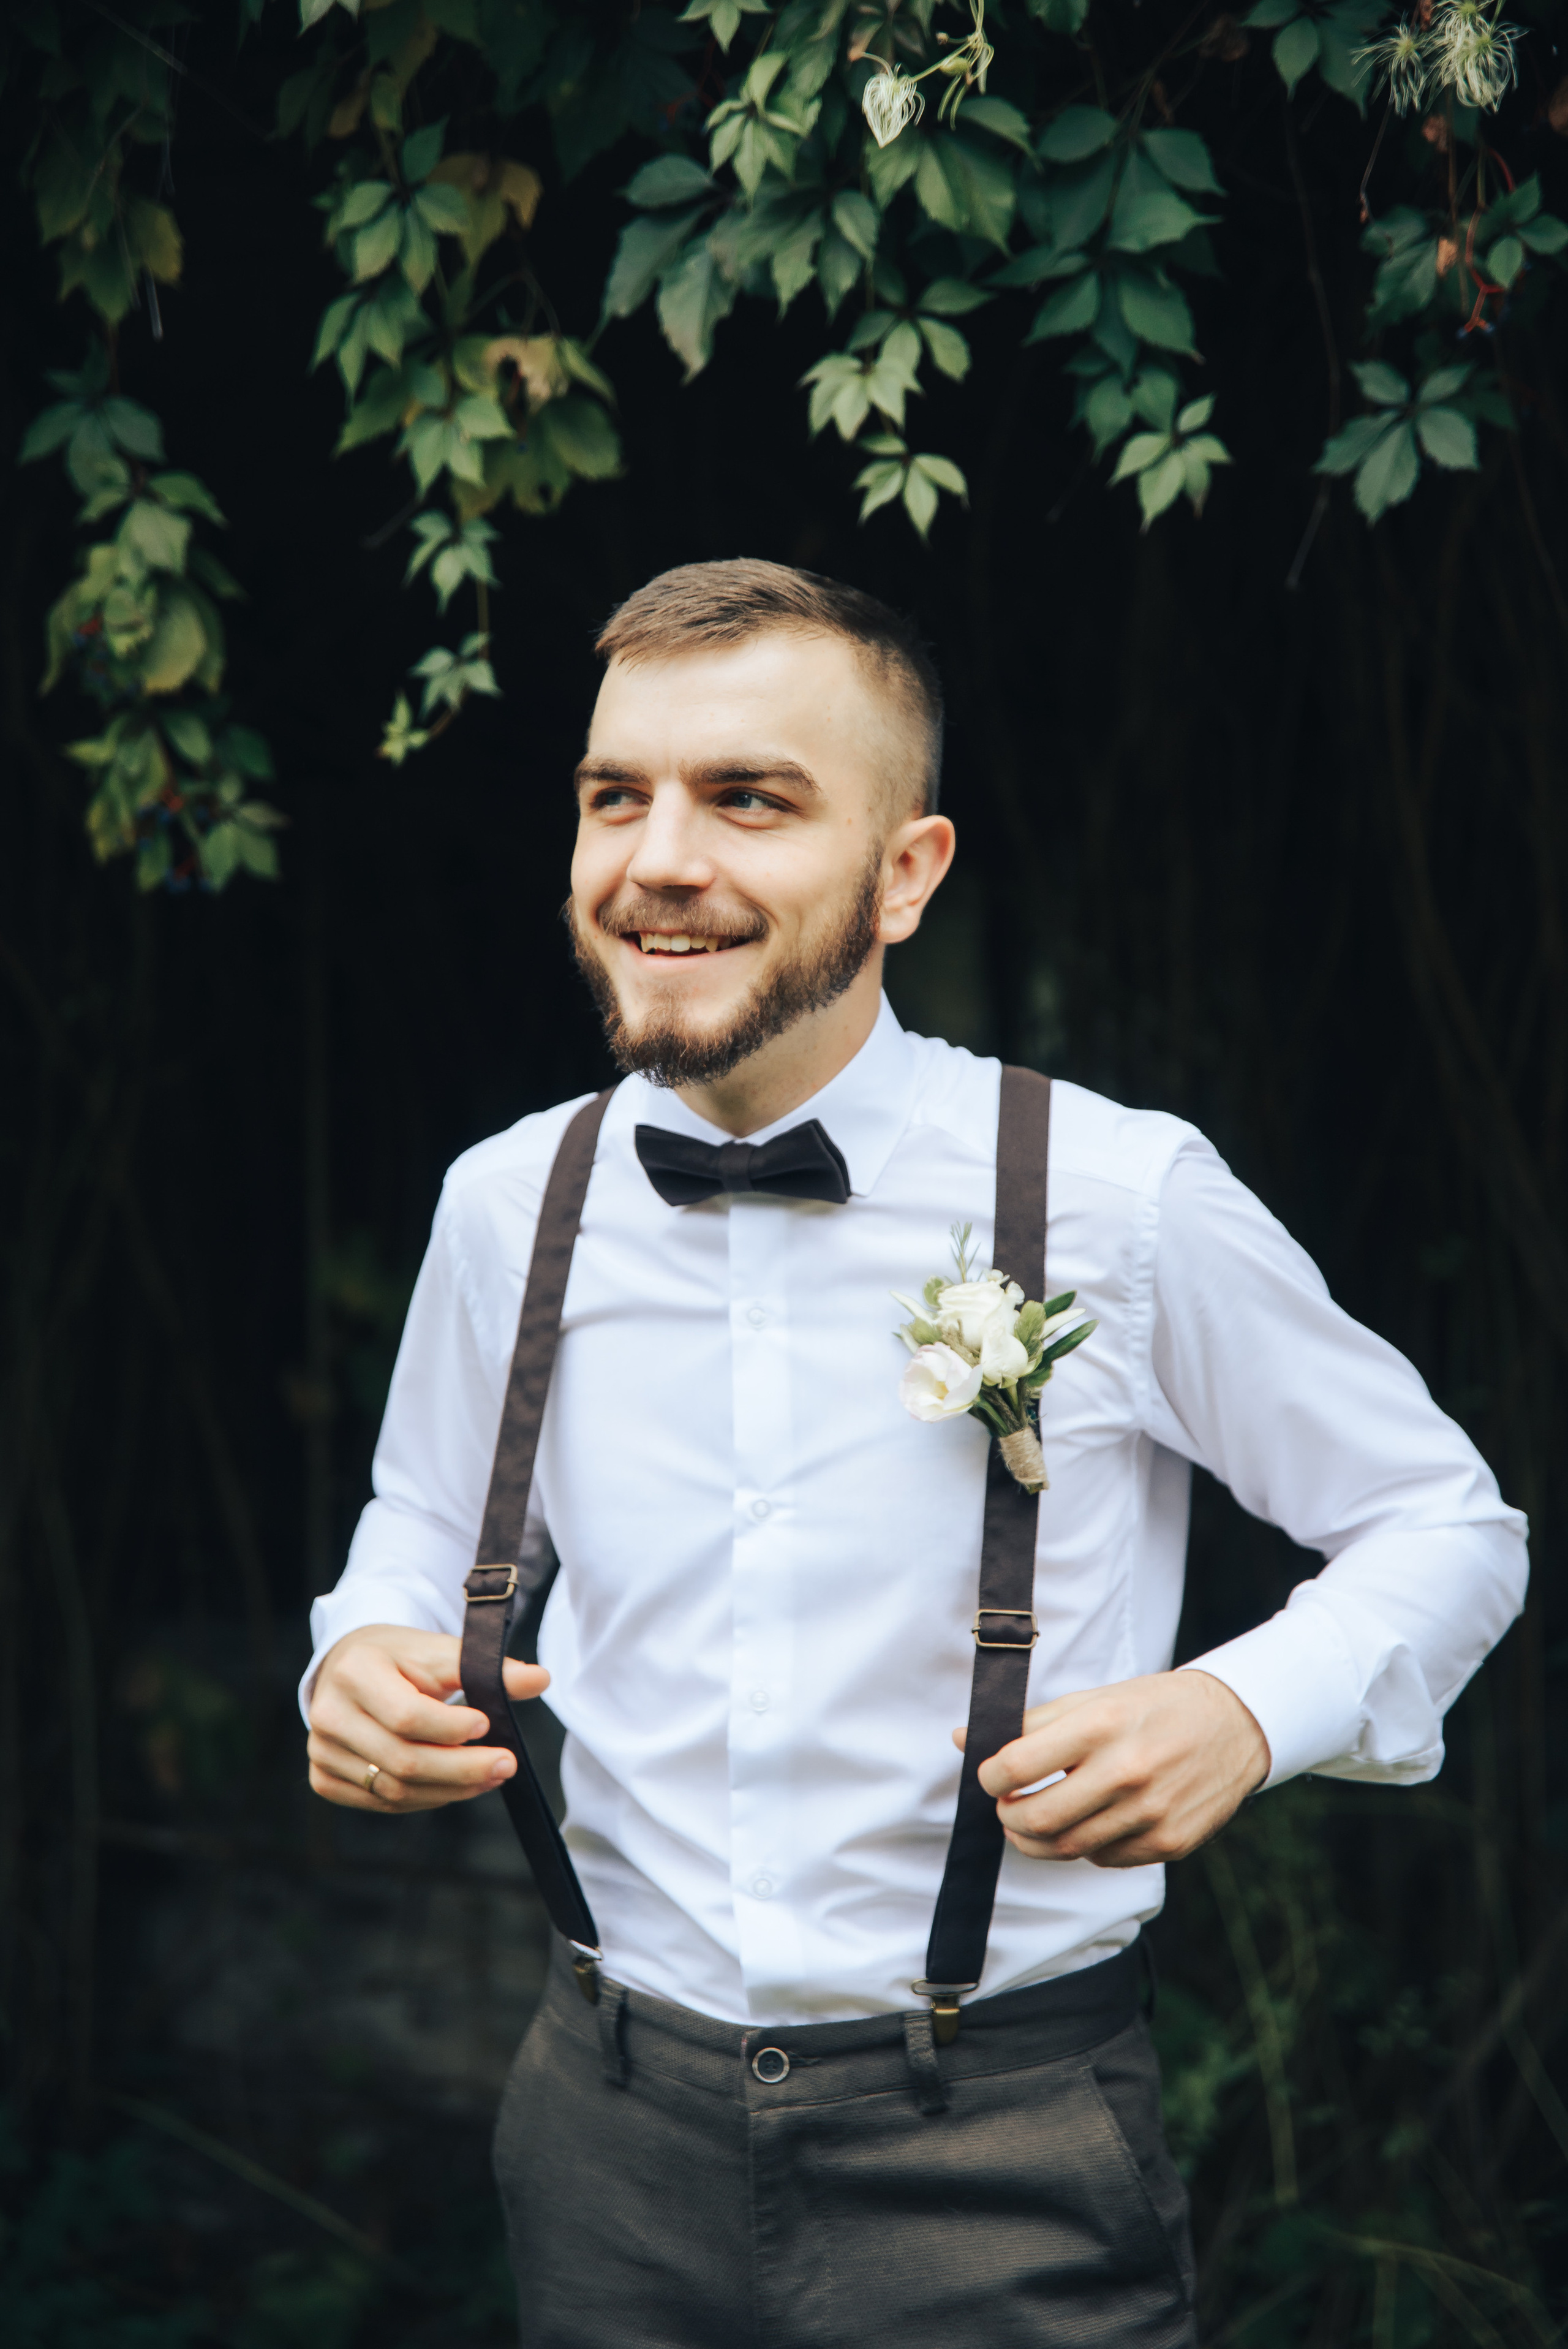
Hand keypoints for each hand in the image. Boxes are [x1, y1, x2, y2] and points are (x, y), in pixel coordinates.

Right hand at [307, 1623, 547, 1812]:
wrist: (350, 1666)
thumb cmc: (401, 1657)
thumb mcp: (440, 1650)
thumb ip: (486, 1667)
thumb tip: (541, 1680)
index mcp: (355, 1673)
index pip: (407, 1716)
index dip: (451, 1729)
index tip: (488, 1725)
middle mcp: (328, 1715)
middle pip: (403, 1761)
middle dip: (462, 1769)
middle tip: (507, 1765)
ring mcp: (322, 1752)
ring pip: (394, 1789)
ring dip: (450, 1789)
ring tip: (489, 1776)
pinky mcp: (324, 1778)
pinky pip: (382, 1802)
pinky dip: (424, 1798)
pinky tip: (454, 1785)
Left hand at [957, 1669, 1270, 1868]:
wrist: (1234, 1725)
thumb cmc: (1152, 1707)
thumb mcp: (1094, 1700)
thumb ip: (1030, 1723)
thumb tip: (964, 1740)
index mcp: (1101, 1727)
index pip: (1017, 1766)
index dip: (989, 1777)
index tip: (989, 1776)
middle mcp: (1126, 1772)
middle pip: (1036, 1818)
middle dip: (1007, 1817)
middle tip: (1006, 1807)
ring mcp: (1150, 1814)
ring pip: (1067, 1848)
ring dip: (1035, 1841)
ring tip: (1031, 1822)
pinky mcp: (1168, 1843)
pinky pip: (1104, 1858)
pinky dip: (1082, 1847)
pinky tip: (1085, 1824)